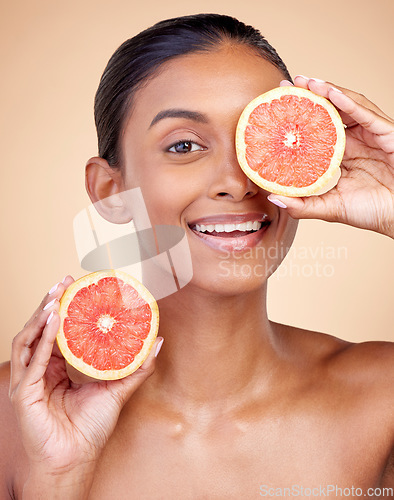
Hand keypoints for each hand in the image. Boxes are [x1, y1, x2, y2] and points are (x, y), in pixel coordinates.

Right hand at [9, 276, 162, 492]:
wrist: (76, 460)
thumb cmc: (91, 429)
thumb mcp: (117, 389)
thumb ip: (136, 366)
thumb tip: (158, 340)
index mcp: (56, 368)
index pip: (57, 332)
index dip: (65, 308)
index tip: (77, 286)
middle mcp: (40, 370)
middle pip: (40, 329)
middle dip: (50, 303)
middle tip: (64, 280)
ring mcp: (29, 380)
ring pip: (29, 338)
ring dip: (41, 314)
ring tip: (57, 293)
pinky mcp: (24, 392)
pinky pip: (31, 360)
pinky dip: (42, 338)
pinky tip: (53, 319)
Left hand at [267, 76, 393, 237]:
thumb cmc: (371, 212)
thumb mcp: (330, 207)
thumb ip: (303, 205)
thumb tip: (274, 198)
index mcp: (344, 153)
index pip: (320, 128)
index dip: (302, 116)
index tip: (279, 105)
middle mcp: (358, 140)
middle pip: (333, 110)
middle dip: (311, 95)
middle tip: (288, 85)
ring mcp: (373, 135)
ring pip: (350, 105)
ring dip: (328, 91)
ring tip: (306, 83)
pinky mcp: (388, 135)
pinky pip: (367, 115)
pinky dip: (349, 103)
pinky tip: (331, 93)